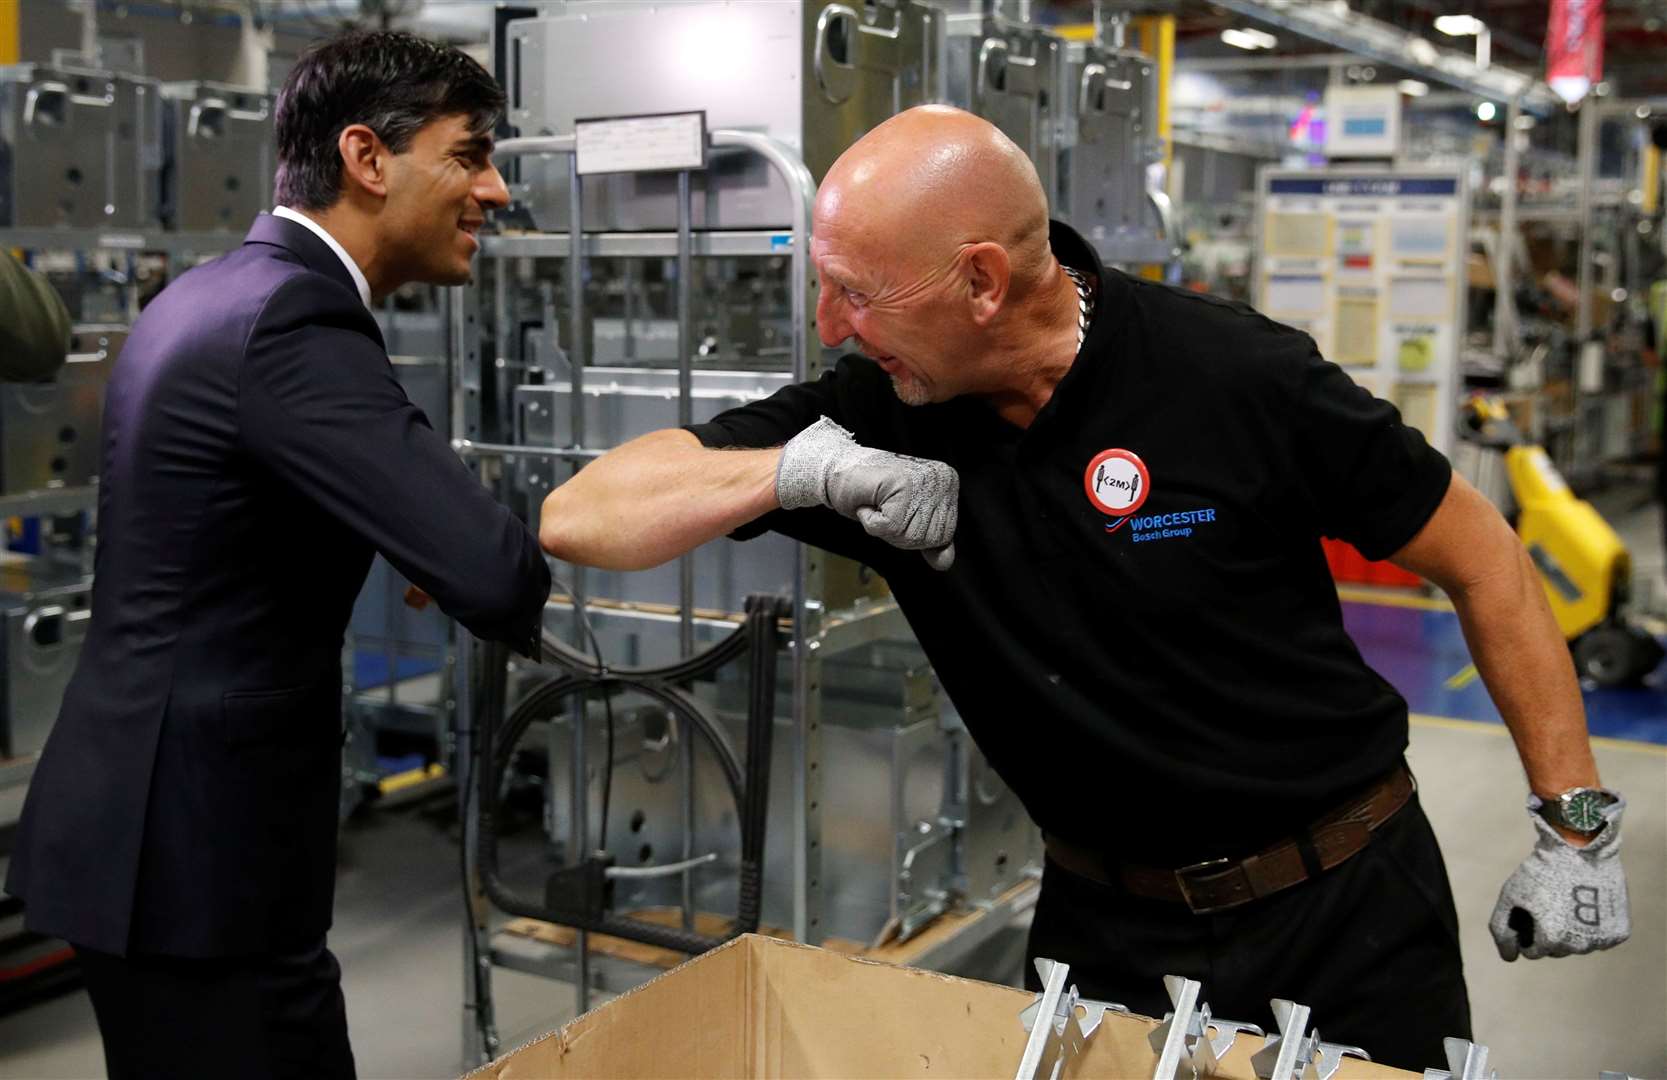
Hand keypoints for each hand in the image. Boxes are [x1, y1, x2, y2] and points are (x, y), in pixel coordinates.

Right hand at [777, 417, 958, 569]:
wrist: (836, 472)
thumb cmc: (870, 494)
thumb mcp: (907, 520)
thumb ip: (930, 541)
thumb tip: (945, 563)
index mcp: (948, 484)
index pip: (943, 536)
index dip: (912, 533)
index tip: (897, 510)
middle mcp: (941, 479)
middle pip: (929, 539)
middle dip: (899, 532)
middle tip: (885, 507)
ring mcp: (923, 480)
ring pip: (910, 536)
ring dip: (885, 527)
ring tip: (878, 502)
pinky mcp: (902, 484)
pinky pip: (890, 528)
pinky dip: (871, 522)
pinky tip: (869, 501)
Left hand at [1489, 795, 1628, 960]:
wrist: (1579, 849)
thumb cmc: (1540, 872)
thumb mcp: (1510, 896)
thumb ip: (1502, 930)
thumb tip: (1509, 957)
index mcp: (1551, 939)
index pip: (1532, 952)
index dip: (1527, 930)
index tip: (1531, 910)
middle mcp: (1578, 945)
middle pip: (1556, 950)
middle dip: (1548, 931)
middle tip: (1550, 904)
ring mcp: (1601, 940)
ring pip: (1578, 945)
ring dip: (1571, 930)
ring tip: (1568, 901)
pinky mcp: (1618, 933)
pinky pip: (1599, 938)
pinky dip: (1593, 926)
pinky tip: (1587, 904)